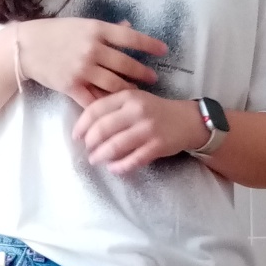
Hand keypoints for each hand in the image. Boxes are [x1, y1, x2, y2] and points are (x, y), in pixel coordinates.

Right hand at [14, 17, 167, 106]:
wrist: (26, 47)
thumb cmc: (55, 33)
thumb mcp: (82, 24)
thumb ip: (106, 29)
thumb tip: (128, 27)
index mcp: (96, 30)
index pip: (129, 37)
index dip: (149, 45)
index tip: (164, 50)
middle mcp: (92, 49)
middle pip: (125, 65)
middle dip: (143, 73)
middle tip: (153, 79)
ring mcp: (82, 69)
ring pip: (114, 84)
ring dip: (128, 90)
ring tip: (137, 93)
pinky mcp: (71, 86)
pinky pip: (93, 99)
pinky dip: (106, 104)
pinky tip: (115, 107)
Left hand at [72, 90, 210, 174]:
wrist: (189, 120)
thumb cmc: (156, 111)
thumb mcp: (135, 100)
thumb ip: (114, 107)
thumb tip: (87, 126)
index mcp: (128, 96)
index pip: (96, 109)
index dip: (82, 125)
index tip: (76, 136)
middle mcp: (137, 111)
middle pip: (102, 129)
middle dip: (90, 143)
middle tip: (87, 150)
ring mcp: (147, 129)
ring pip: (115, 146)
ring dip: (101, 156)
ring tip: (95, 160)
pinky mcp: (157, 146)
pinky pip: (133, 160)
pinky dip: (119, 167)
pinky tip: (113, 168)